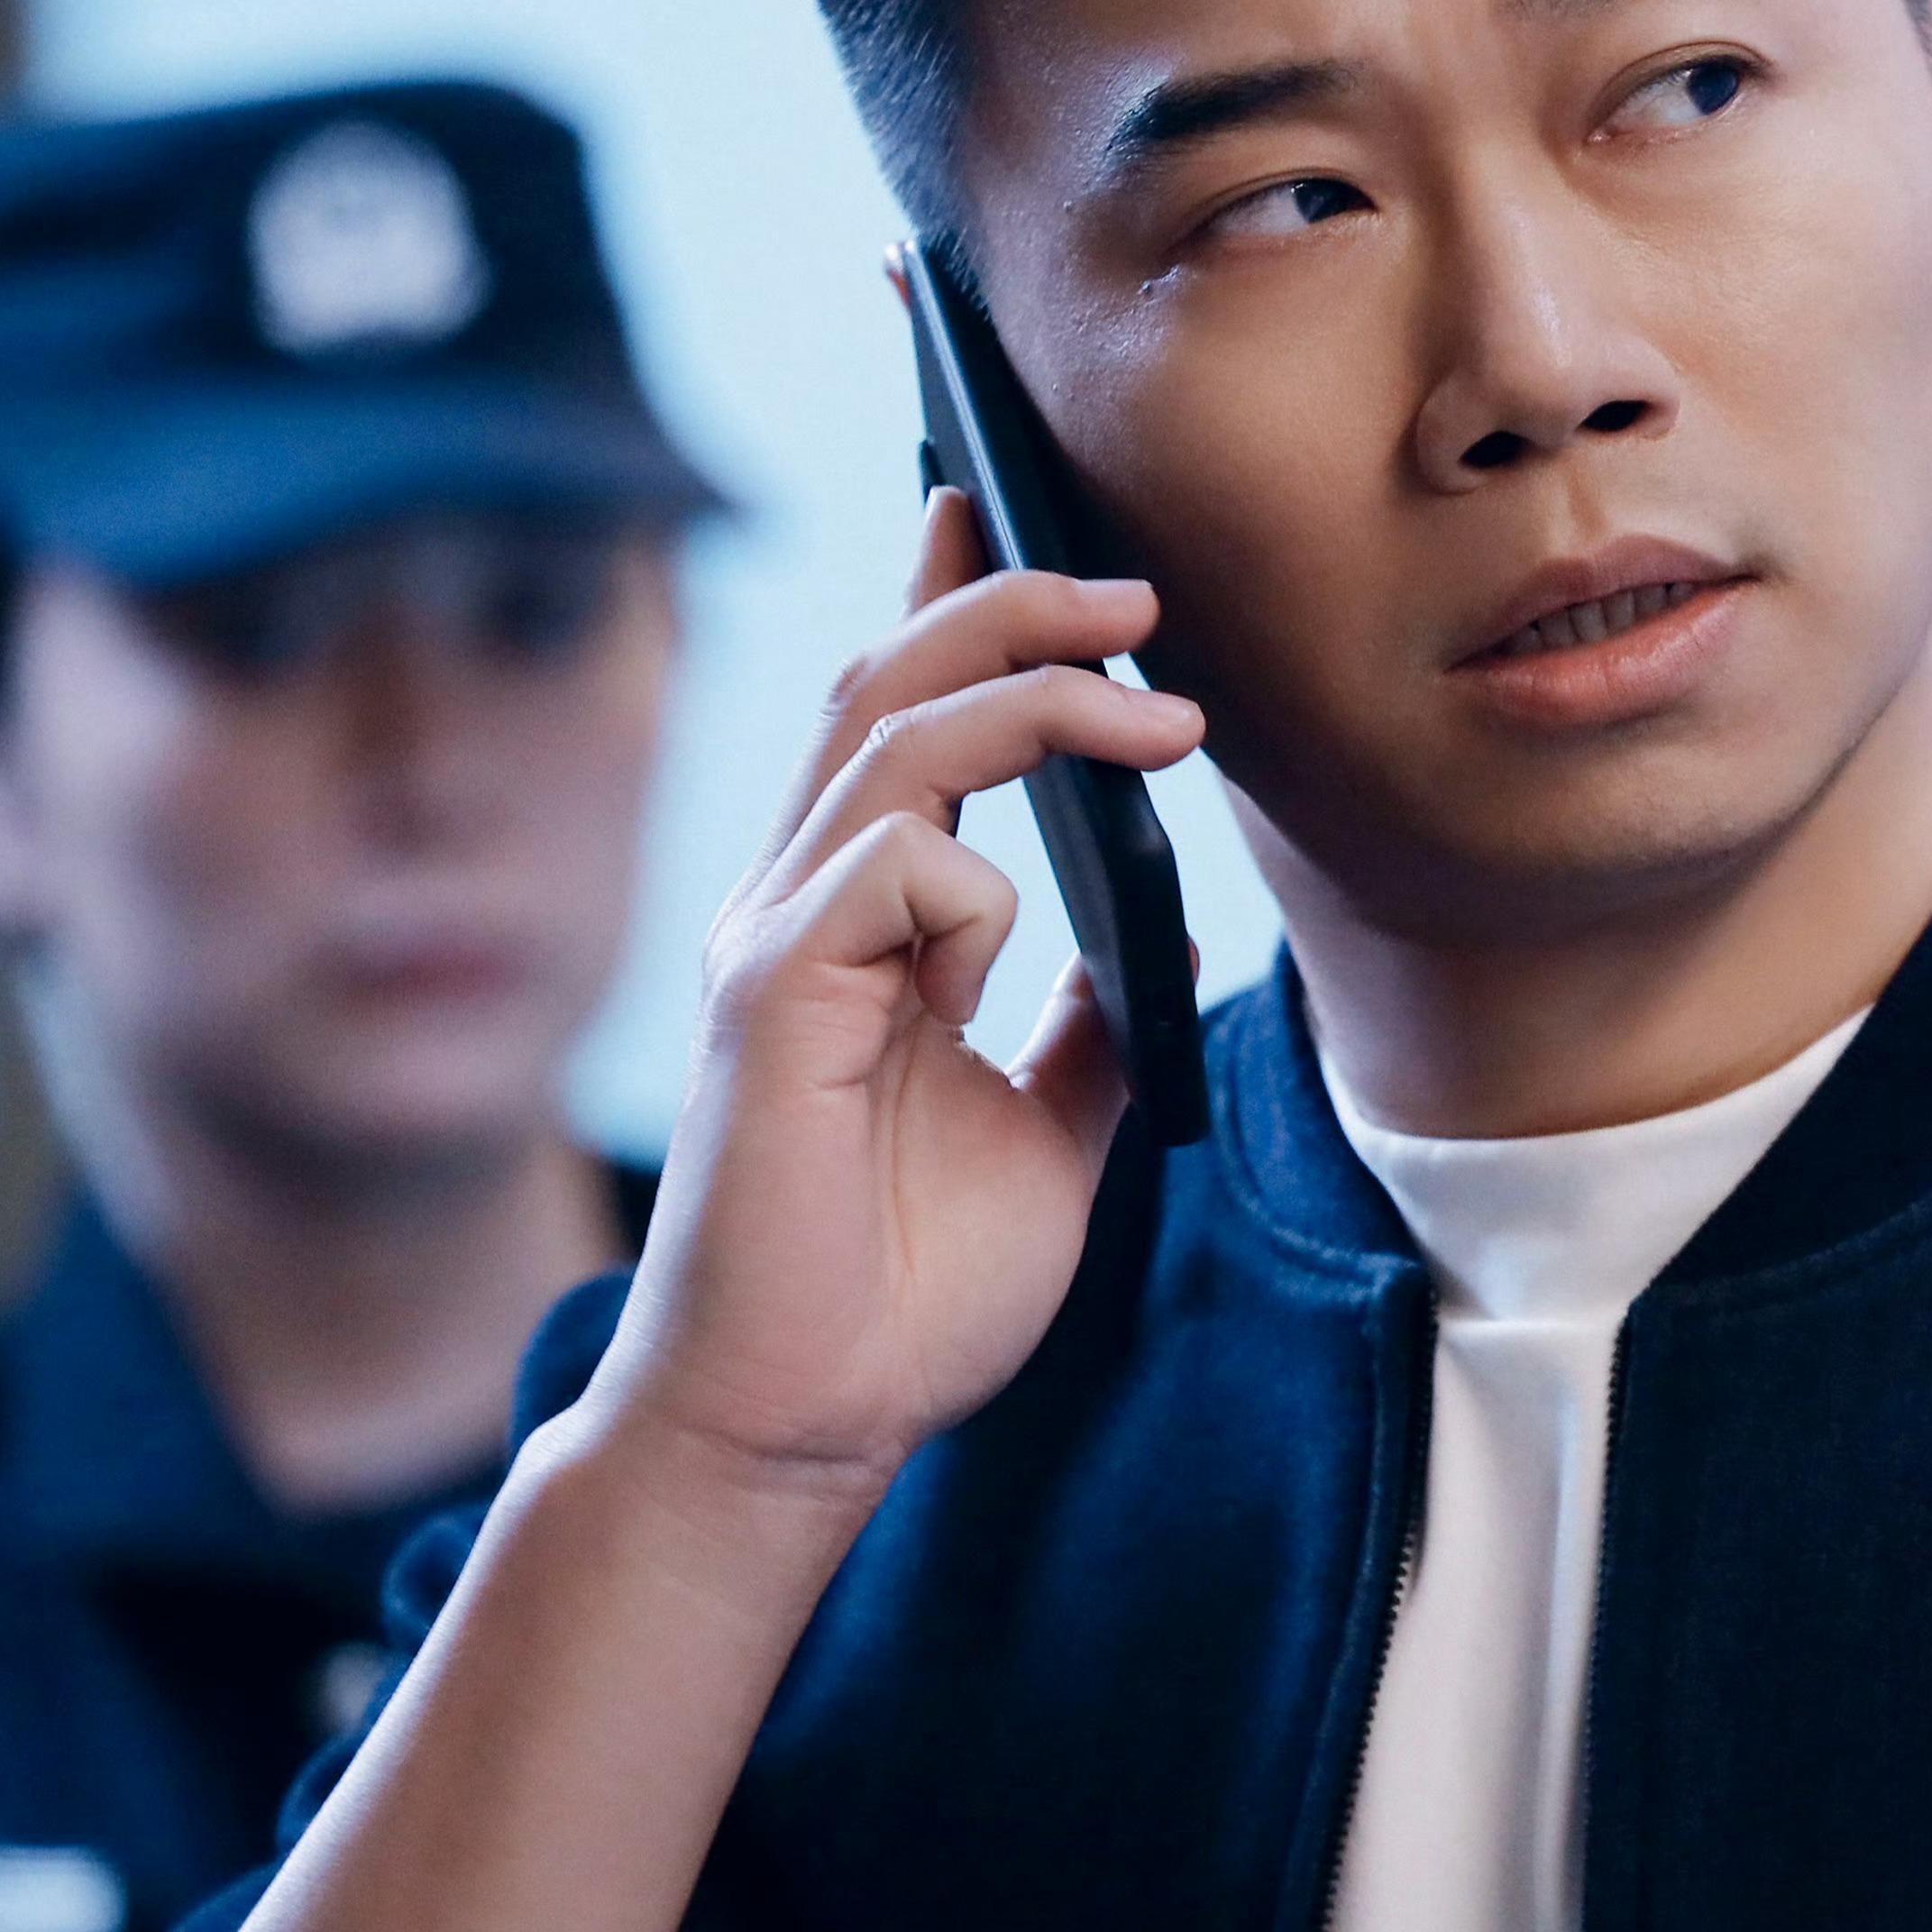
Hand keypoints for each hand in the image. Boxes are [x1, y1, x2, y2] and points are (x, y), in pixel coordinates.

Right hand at [574, 489, 1206, 1508]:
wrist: (810, 1425)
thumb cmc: (901, 1293)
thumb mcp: (1044, 1131)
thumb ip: (1078, 1023)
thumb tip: (1147, 946)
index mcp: (854, 925)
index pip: (896, 713)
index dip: (952, 599)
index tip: (1013, 506)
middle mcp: (798, 907)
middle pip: (886, 680)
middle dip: (1013, 604)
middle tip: (1143, 596)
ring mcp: (774, 946)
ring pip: (891, 738)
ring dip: (1036, 698)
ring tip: (1161, 713)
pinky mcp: (770, 1004)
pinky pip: (888, 867)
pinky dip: (972, 882)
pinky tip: (998, 965)